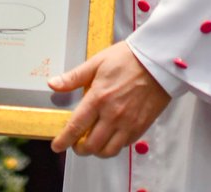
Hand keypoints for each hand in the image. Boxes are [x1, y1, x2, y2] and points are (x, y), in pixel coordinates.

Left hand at [49, 41, 170, 156]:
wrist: (157, 62)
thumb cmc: (127, 59)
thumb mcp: (97, 62)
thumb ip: (74, 77)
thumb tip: (53, 84)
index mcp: (98, 98)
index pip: (75, 127)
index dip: (63, 141)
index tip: (57, 146)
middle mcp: (112, 115)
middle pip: (91, 145)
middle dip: (79, 149)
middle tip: (75, 143)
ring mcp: (128, 123)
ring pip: (108, 151)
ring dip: (97, 151)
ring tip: (92, 143)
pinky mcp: (141, 127)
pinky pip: (124, 145)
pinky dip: (114, 146)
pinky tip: (110, 136)